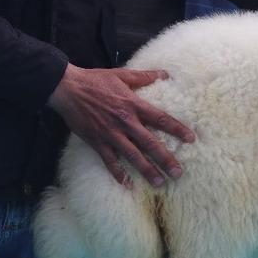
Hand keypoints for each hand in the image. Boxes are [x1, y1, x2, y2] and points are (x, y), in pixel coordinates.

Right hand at [48, 64, 195, 187]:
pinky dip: (117, 173)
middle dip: (165, 159)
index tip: (191, 139)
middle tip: (178, 173)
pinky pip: (109, 161)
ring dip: (147, 170)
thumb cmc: (96, 80)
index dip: (177, 129)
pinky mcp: (97, 142)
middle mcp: (125, 122)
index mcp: (133, 105)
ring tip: (160, 182)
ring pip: (132, 156)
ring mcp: (110, 134)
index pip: (160, 119)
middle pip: (150, 143)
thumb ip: (145, 76)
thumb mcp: (122, 75)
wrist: (67, 89)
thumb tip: (165, 73)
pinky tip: (127, 184)